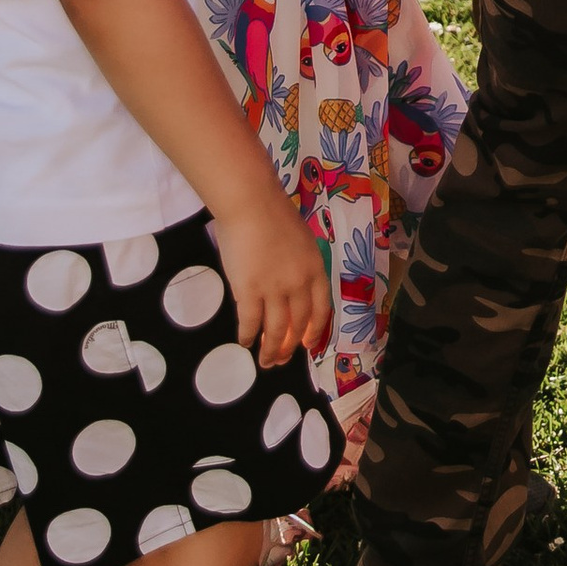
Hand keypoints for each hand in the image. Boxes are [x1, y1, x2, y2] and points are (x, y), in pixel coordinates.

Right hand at [211, 185, 331, 367]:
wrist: (252, 203)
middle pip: (298, 324)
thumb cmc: (274, 214)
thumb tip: (290, 285)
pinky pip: (250, 322)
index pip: (321, 309)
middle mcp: (299, 284)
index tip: (308, 345)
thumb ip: (299, 265)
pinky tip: (244, 342)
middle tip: (282, 359)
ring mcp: (274, 290)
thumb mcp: (301, 240)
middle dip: (290, 346)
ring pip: (276, 330)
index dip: (315, 330)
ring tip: (266, 361)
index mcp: (315, 269)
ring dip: (271, 350)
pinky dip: (248, 335)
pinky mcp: (249, 291)